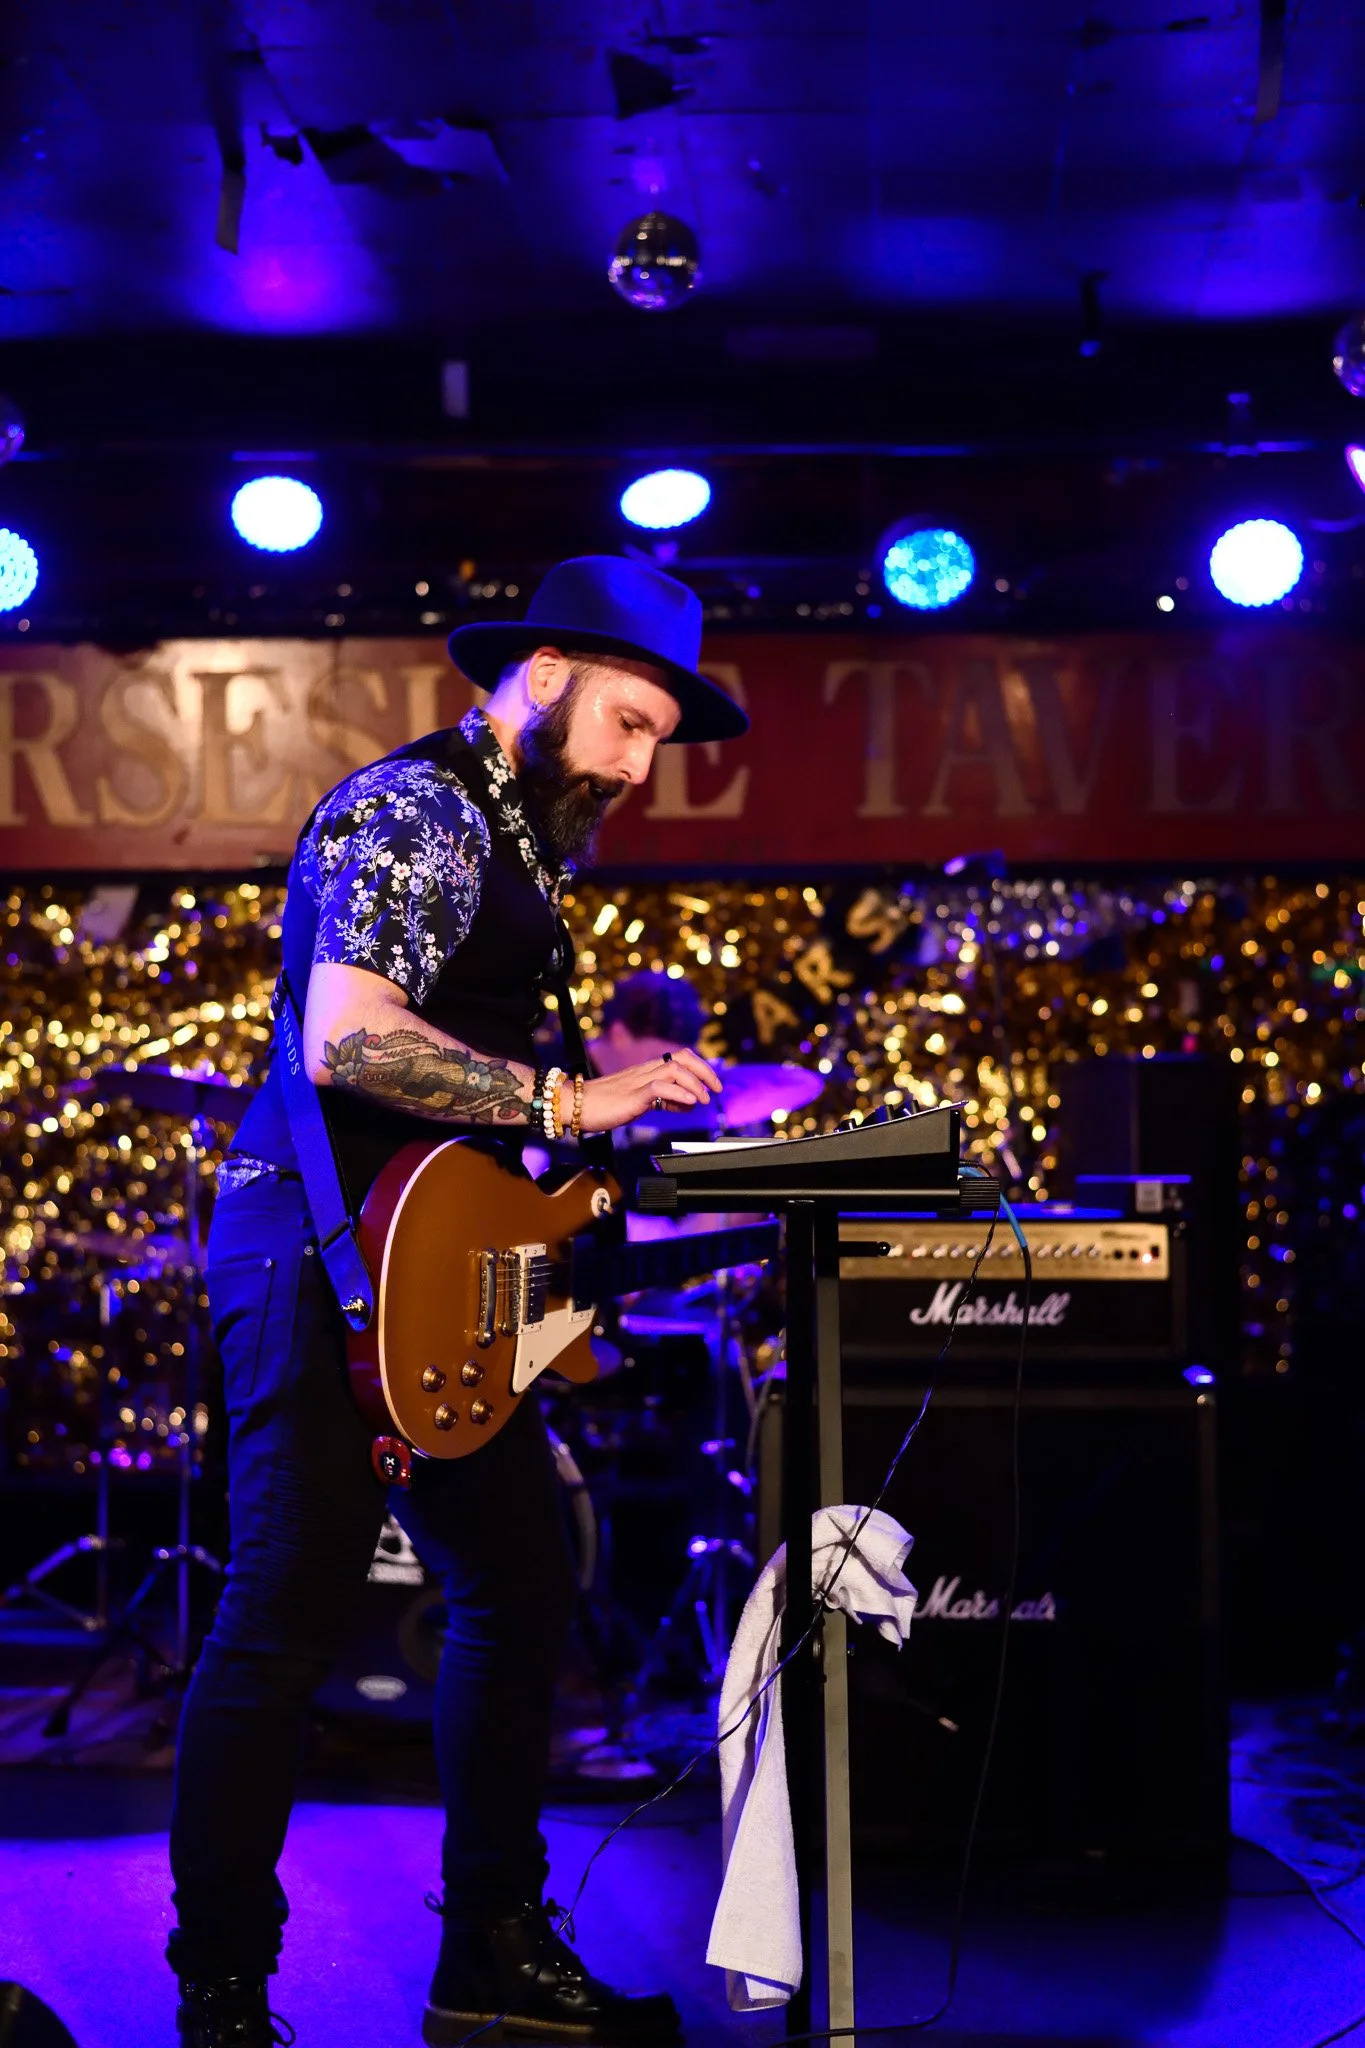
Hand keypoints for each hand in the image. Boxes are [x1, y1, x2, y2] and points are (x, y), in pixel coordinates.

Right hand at [575, 1050, 720, 1134]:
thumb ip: (665, 1100)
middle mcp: (645, 1071)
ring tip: (704, 1100)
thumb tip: (688, 1103)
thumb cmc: (602, 1105)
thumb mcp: (641, 1102)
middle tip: (717, 1088)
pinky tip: (689, 1104)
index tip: (713, 1085)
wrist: (574, 1105)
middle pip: (682, 1057)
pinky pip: (659, 1087)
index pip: (680, 1058)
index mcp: (647, 1071)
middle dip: (705, 1070)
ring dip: (695, 1083)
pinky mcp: (632, 1095)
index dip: (701, 1068)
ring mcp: (638, 1081)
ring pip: (674, 1069)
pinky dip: (678, 1093)